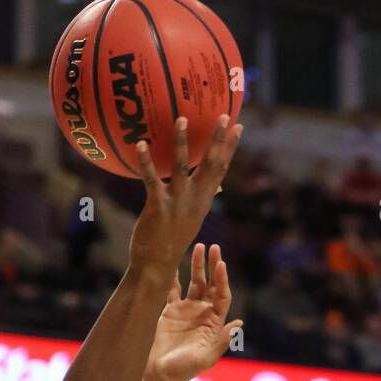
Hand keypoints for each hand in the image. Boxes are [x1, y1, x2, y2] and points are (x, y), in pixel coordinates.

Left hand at [129, 116, 241, 279]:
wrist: (157, 265)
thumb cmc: (172, 239)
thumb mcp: (193, 217)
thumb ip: (205, 197)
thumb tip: (220, 185)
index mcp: (203, 200)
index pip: (221, 169)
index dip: (230, 147)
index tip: (238, 126)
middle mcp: (194, 200)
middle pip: (210, 165)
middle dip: (218, 140)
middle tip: (224, 115)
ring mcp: (177, 203)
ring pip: (182, 168)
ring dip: (182, 143)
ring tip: (181, 119)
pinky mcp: (158, 207)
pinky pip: (152, 180)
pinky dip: (146, 162)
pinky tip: (141, 144)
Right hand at [146, 243, 242, 380]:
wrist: (161, 375)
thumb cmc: (185, 370)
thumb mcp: (206, 358)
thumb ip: (221, 341)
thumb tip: (239, 323)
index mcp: (214, 322)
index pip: (221, 295)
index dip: (222, 280)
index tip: (221, 264)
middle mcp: (202, 313)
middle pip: (210, 284)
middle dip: (212, 266)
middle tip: (213, 247)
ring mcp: (186, 310)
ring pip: (194, 283)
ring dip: (196, 266)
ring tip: (198, 246)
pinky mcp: (170, 311)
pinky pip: (173, 289)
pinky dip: (173, 276)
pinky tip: (173, 261)